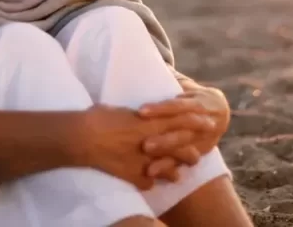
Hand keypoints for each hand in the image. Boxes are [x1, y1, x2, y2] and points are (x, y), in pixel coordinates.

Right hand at [74, 103, 215, 189]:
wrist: (83, 137)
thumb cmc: (100, 117)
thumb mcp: (122, 110)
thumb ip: (138, 115)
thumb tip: (141, 114)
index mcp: (151, 121)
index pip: (182, 120)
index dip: (197, 120)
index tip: (209, 121)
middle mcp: (152, 141)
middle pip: (181, 147)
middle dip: (192, 151)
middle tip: (198, 154)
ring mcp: (144, 160)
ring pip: (169, 168)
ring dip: (175, 171)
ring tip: (179, 174)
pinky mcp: (133, 175)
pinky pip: (148, 182)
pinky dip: (150, 182)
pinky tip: (152, 184)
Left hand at [138, 86, 230, 177]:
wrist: (221, 110)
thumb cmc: (193, 95)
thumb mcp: (186, 85)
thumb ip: (170, 78)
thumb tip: (152, 61)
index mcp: (199, 102)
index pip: (178, 105)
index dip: (161, 109)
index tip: (141, 112)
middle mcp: (205, 121)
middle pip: (182, 131)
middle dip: (165, 140)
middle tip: (144, 145)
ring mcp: (204, 138)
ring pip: (184, 149)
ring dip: (166, 158)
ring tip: (148, 167)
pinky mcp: (200, 152)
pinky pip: (184, 162)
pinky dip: (169, 168)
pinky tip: (152, 174)